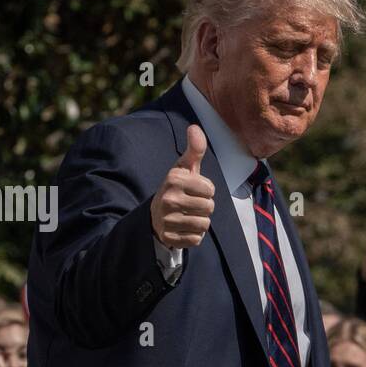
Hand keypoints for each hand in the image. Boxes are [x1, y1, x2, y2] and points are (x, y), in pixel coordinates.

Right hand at [151, 125, 215, 249]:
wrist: (155, 214)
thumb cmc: (177, 187)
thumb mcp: (184, 168)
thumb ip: (194, 149)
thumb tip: (194, 127)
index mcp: (173, 179)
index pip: (210, 190)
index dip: (206, 191)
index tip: (194, 190)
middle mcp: (168, 199)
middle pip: (209, 207)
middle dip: (204, 207)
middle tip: (191, 204)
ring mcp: (167, 220)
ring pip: (204, 224)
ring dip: (200, 221)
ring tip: (188, 215)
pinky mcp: (169, 238)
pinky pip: (196, 239)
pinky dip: (194, 235)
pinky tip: (183, 228)